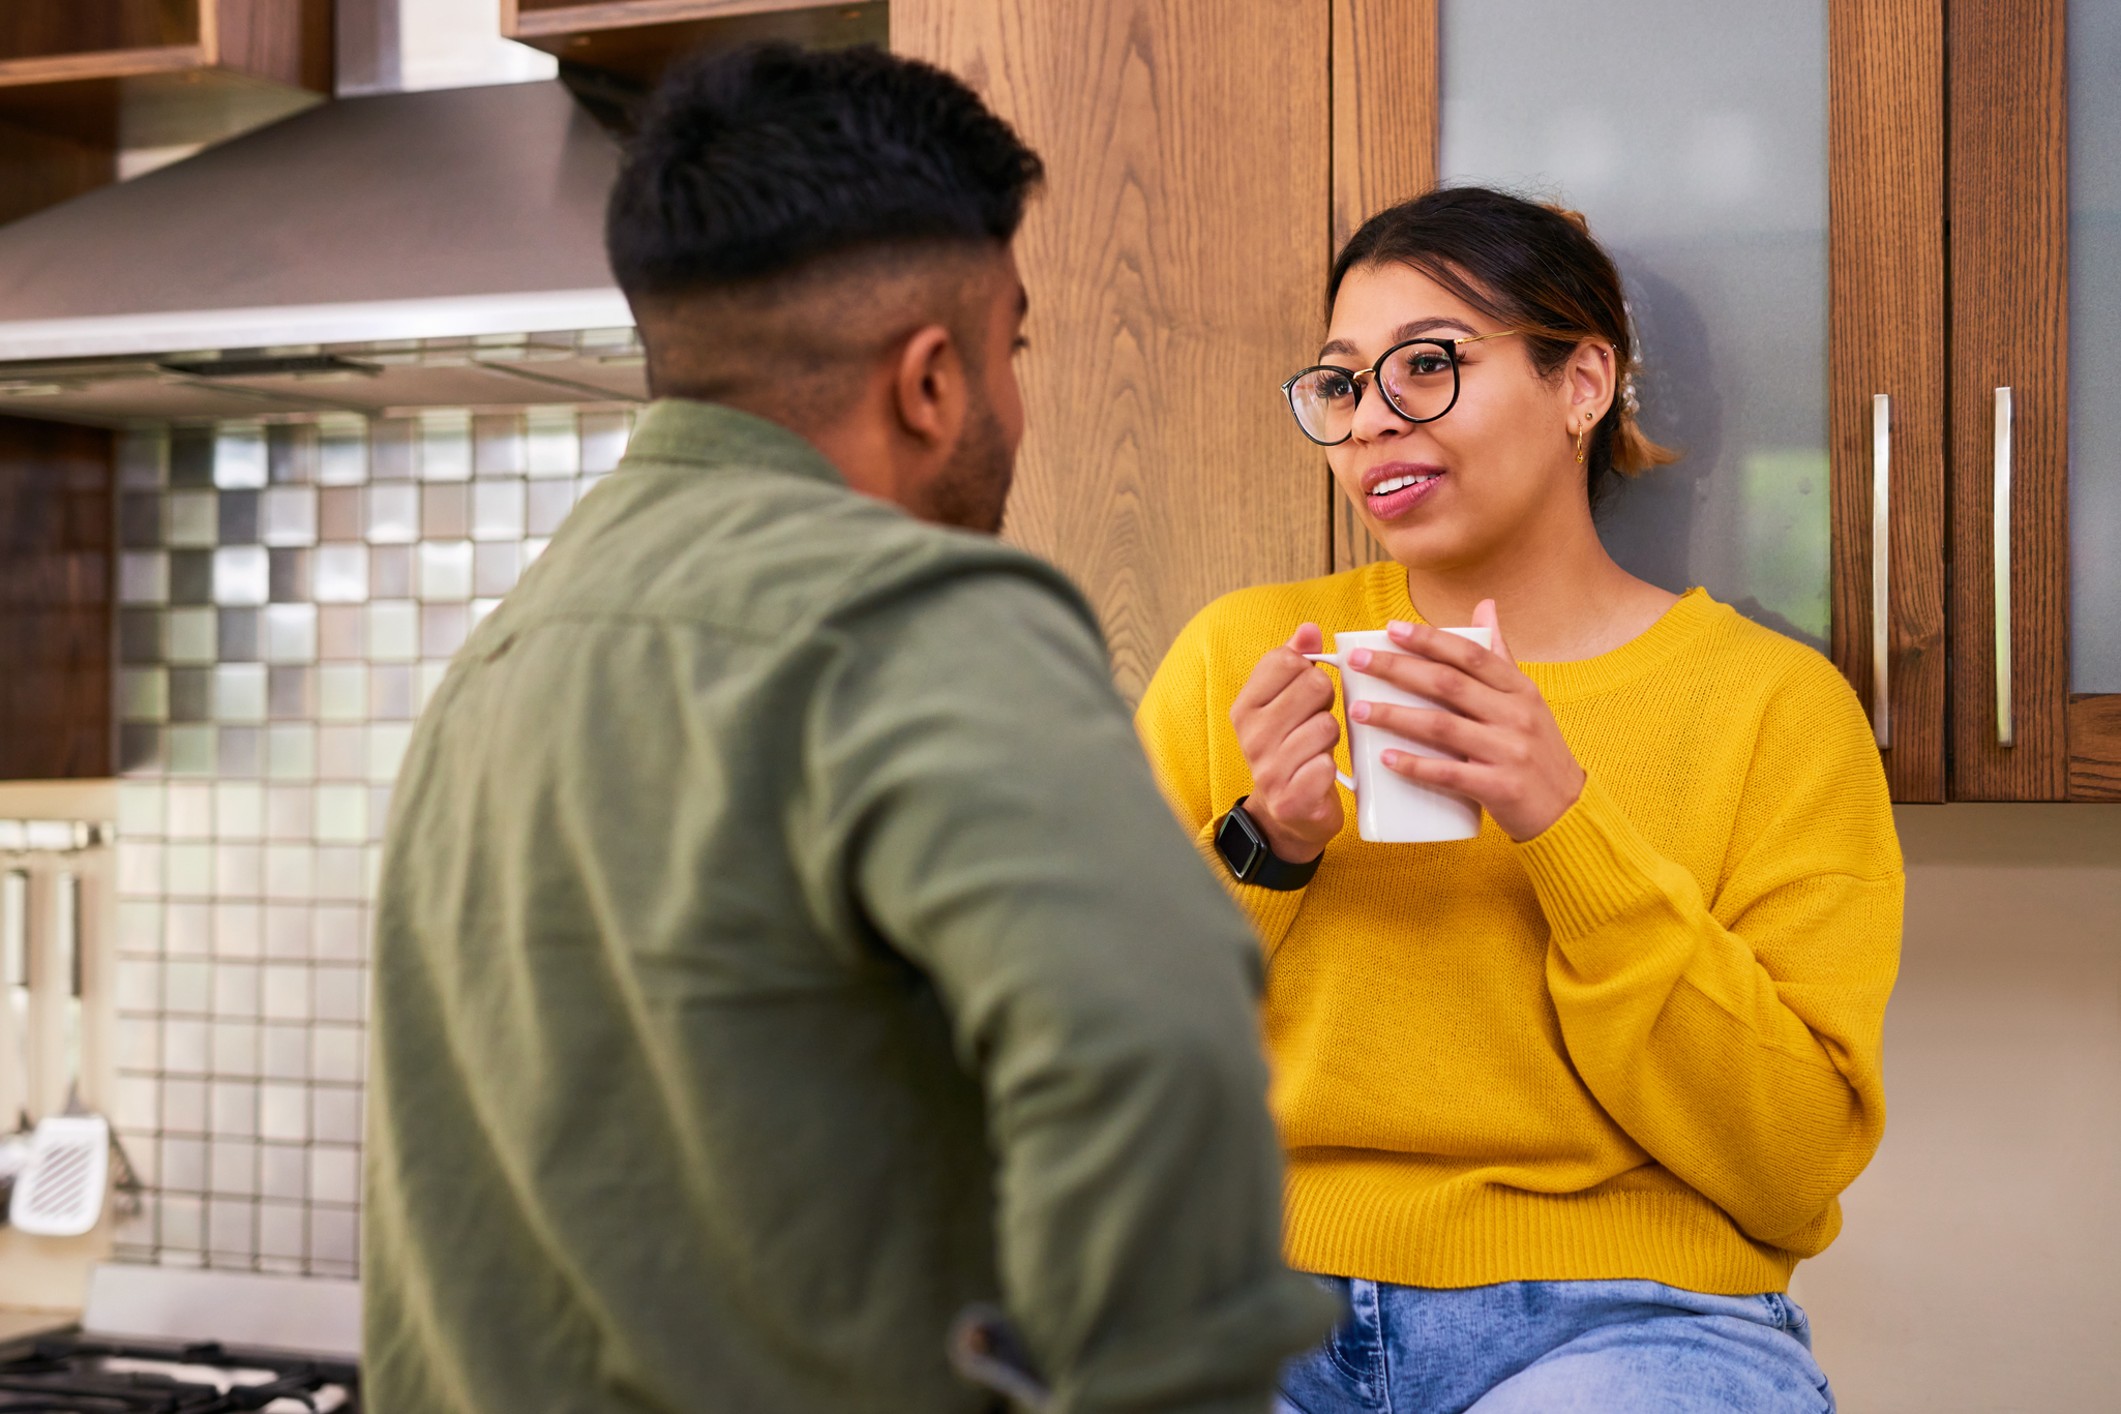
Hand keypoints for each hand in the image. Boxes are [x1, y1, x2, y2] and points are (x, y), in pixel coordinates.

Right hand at [1228, 623, 1343, 861]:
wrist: (1288, 815)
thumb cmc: (1292, 749)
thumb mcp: (1287, 703)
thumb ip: (1295, 663)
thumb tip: (1309, 629)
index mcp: (1245, 706)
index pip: (1287, 660)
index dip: (1310, 671)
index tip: (1306, 693)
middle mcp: (1250, 735)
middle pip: (1313, 686)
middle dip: (1326, 703)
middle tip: (1315, 723)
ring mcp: (1268, 769)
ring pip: (1326, 725)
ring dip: (1332, 738)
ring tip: (1318, 750)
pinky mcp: (1290, 798)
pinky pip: (1326, 764)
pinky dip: (1330, 769)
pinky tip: (1319, 776)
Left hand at [1344, 600, 1584, 841]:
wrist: (1568, 810)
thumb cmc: (1538, 751)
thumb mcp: (1527, 700)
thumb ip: (1500, 657)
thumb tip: (1485, 606)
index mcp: (1520, 690)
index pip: (1470, 654)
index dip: (1429, 639)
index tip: (1391, 629)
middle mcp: (1516, 715)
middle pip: (1448, 683)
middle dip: (1397, 669)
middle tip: (1358, 662)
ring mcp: (1509, 751)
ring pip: (1442, 726)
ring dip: (1395, 716)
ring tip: (1358, 710)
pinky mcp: (1500, 788)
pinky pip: (1450, 773)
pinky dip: (1416, 765)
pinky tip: (1386, 758)